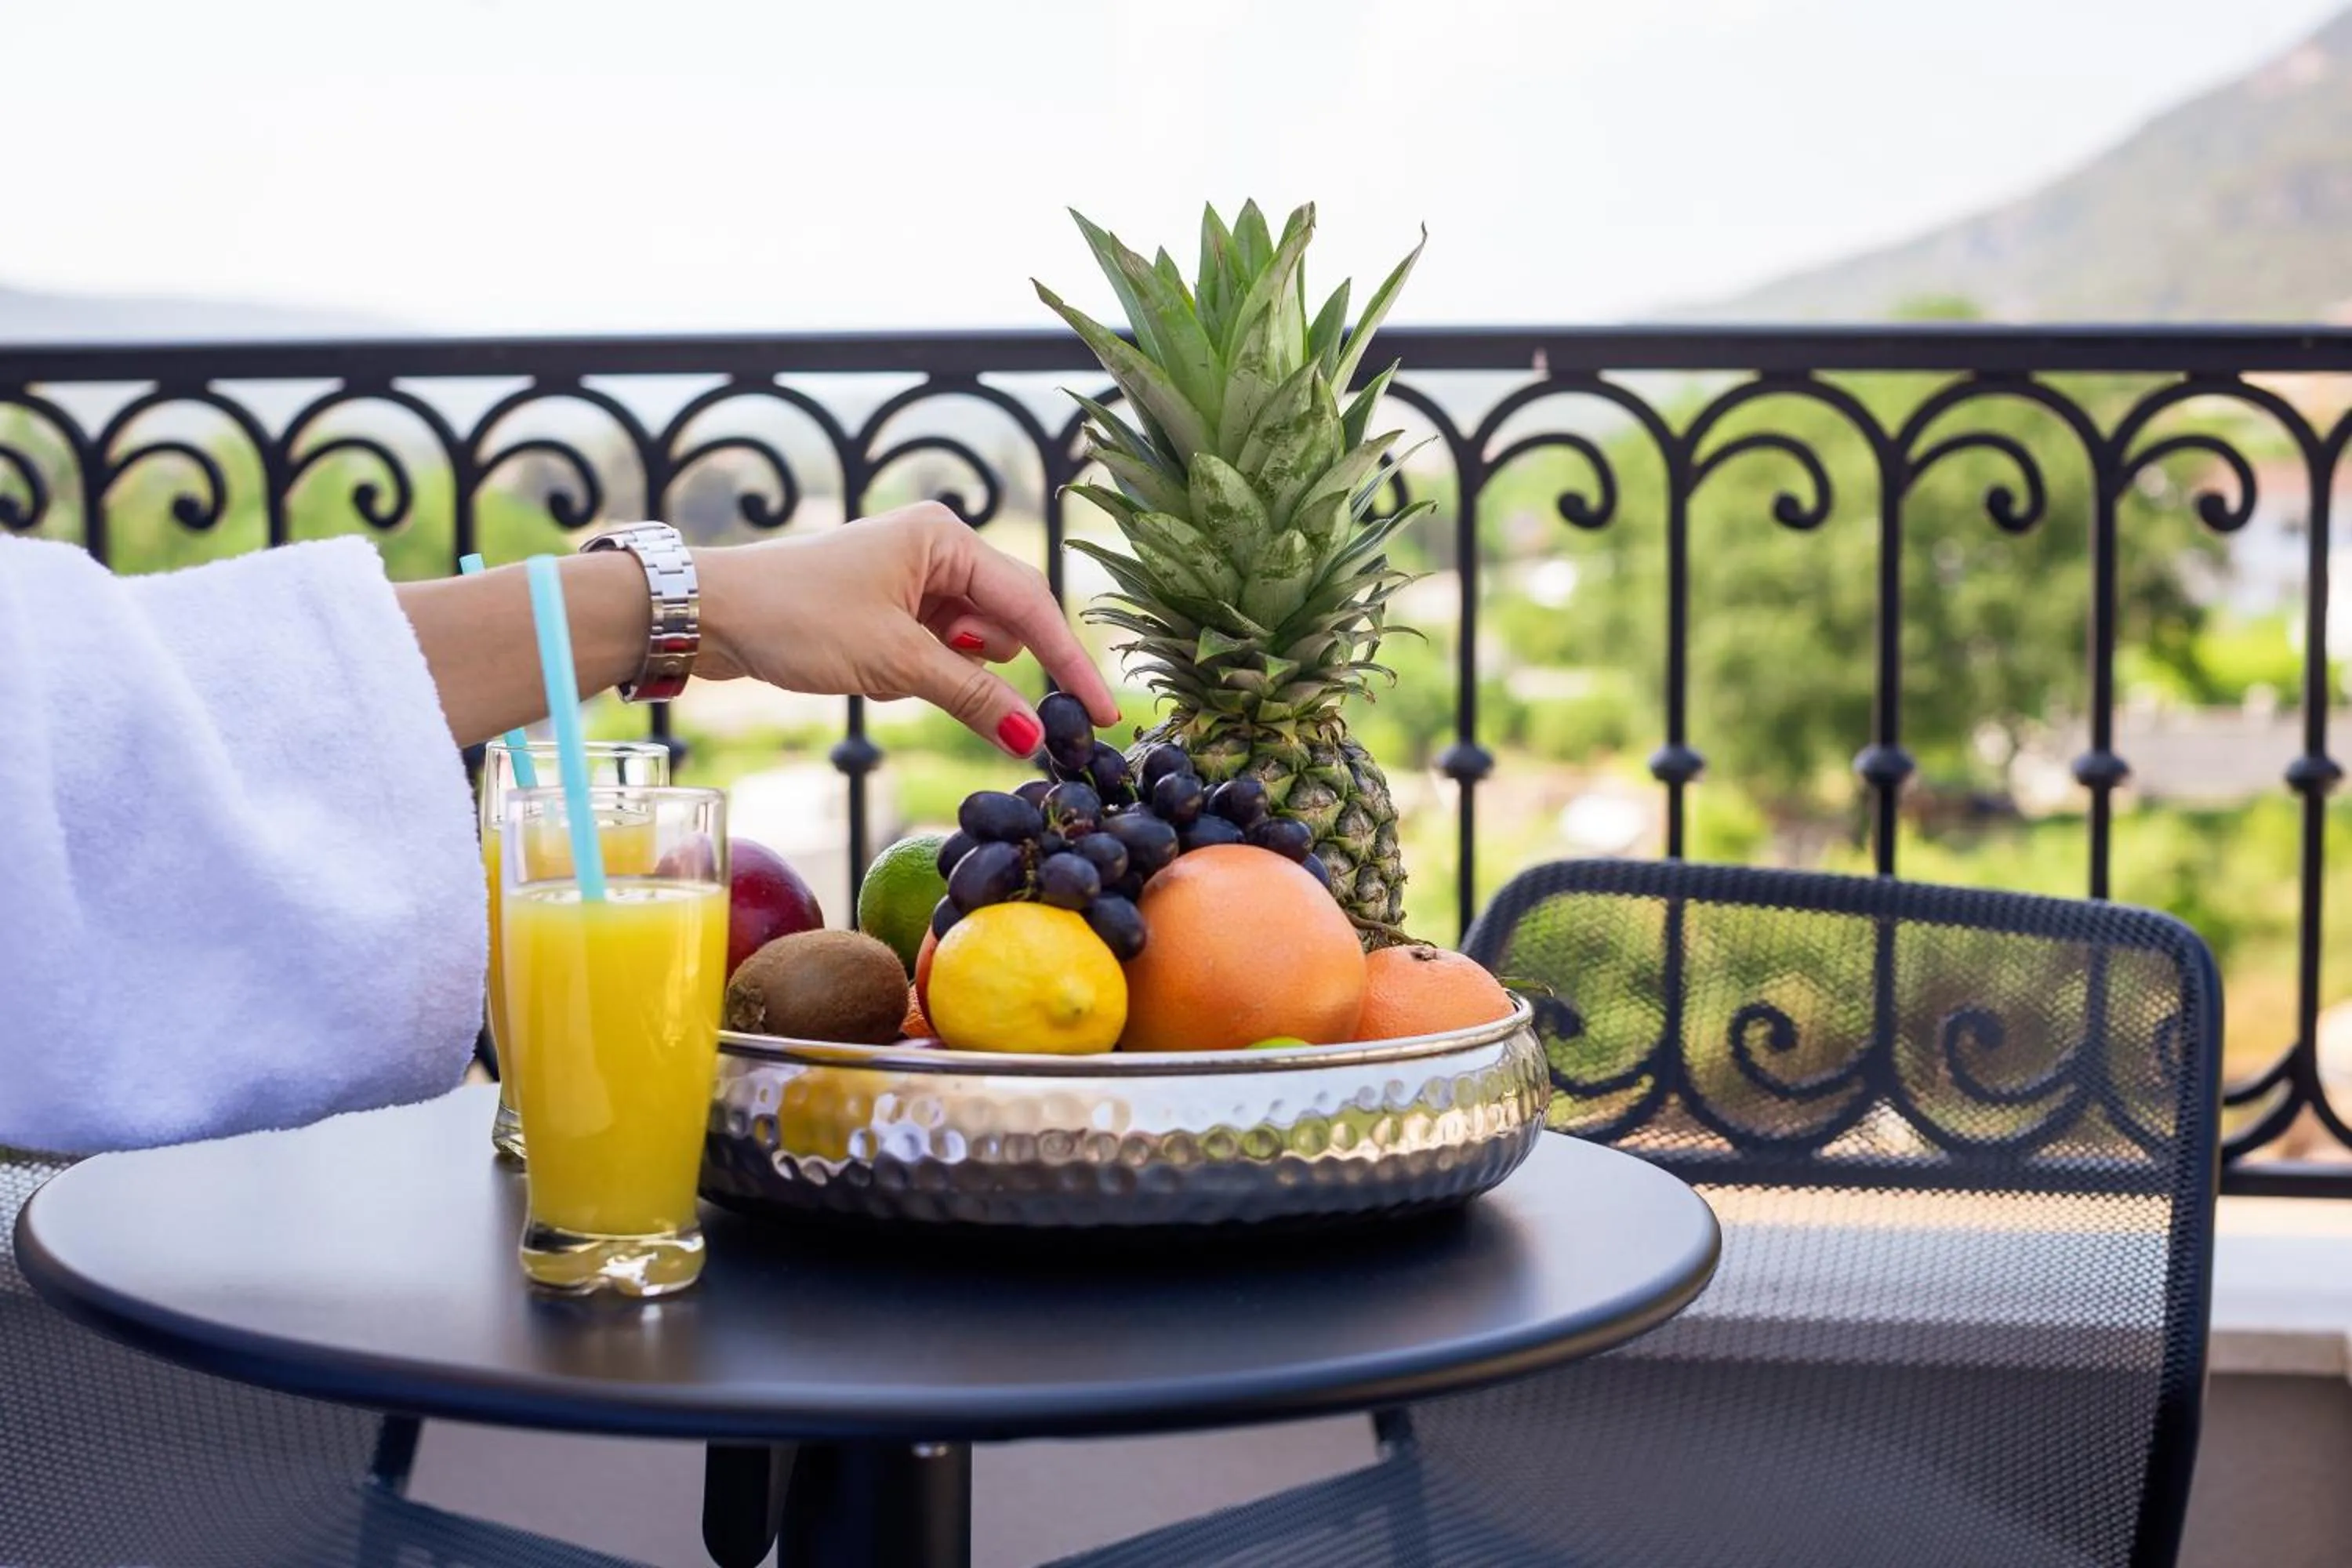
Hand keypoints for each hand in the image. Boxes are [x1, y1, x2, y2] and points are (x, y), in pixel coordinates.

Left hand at [694, 502, 1120, 755]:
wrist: (712, 614)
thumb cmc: (797, 618)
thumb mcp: (894, 663)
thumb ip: (971, 697)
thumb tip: (1033, 739)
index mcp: (945, 538)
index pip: (1031, 606)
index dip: (1070, 664)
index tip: (1103, 713)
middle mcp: (937, 547)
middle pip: (1010, 618)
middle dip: (1018, 671)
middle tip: (1047, 730)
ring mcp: (913, 576)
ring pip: (974, 638)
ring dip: (962, 672)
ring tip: (907, 677)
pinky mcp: (891, 605)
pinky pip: (939, 646)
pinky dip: (932, 671)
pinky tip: (892, 675)